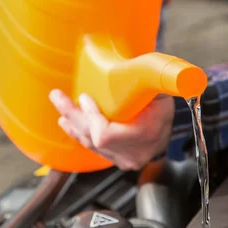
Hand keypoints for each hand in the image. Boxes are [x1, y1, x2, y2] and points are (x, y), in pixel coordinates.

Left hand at [49, 90, 175, 170]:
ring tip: (60, 106)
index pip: (106, 134)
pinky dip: (79, 134)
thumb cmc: (163, 105)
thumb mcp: (162, 90)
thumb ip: (151, 81)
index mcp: (146, 135)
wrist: (170, 127)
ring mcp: (124, 160)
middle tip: (58, 96)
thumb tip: (139, 68)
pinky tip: (67, 124)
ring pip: (91, 144)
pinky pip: (93, 148)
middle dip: (73, 116)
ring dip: (73, 124)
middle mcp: (134, 153)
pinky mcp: (117, 160)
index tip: (85, 97)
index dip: (91, 117)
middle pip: (94, 138)